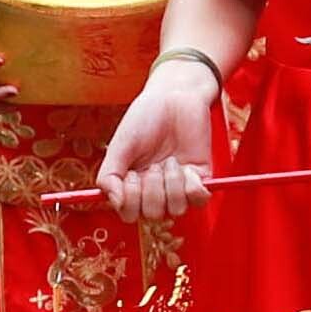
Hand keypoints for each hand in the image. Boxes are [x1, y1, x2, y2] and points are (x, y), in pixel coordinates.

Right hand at [100, 57, 223, 221]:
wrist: (175, 96)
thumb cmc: (145, 118)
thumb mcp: (120, 145)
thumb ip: (109, 175)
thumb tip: (114, 202)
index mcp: (132, 185)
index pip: (129, 214)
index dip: (130, 200)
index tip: (131, 175)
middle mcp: (155, 190)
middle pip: (153, 214)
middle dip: (152, 189)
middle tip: (153, 164)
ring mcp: (178, 186)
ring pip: (176, 210)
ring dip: (171, 184)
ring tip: (170, 161)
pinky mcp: (200, 178)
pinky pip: (199, 200)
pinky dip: (192, 186)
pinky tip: (186, 167)